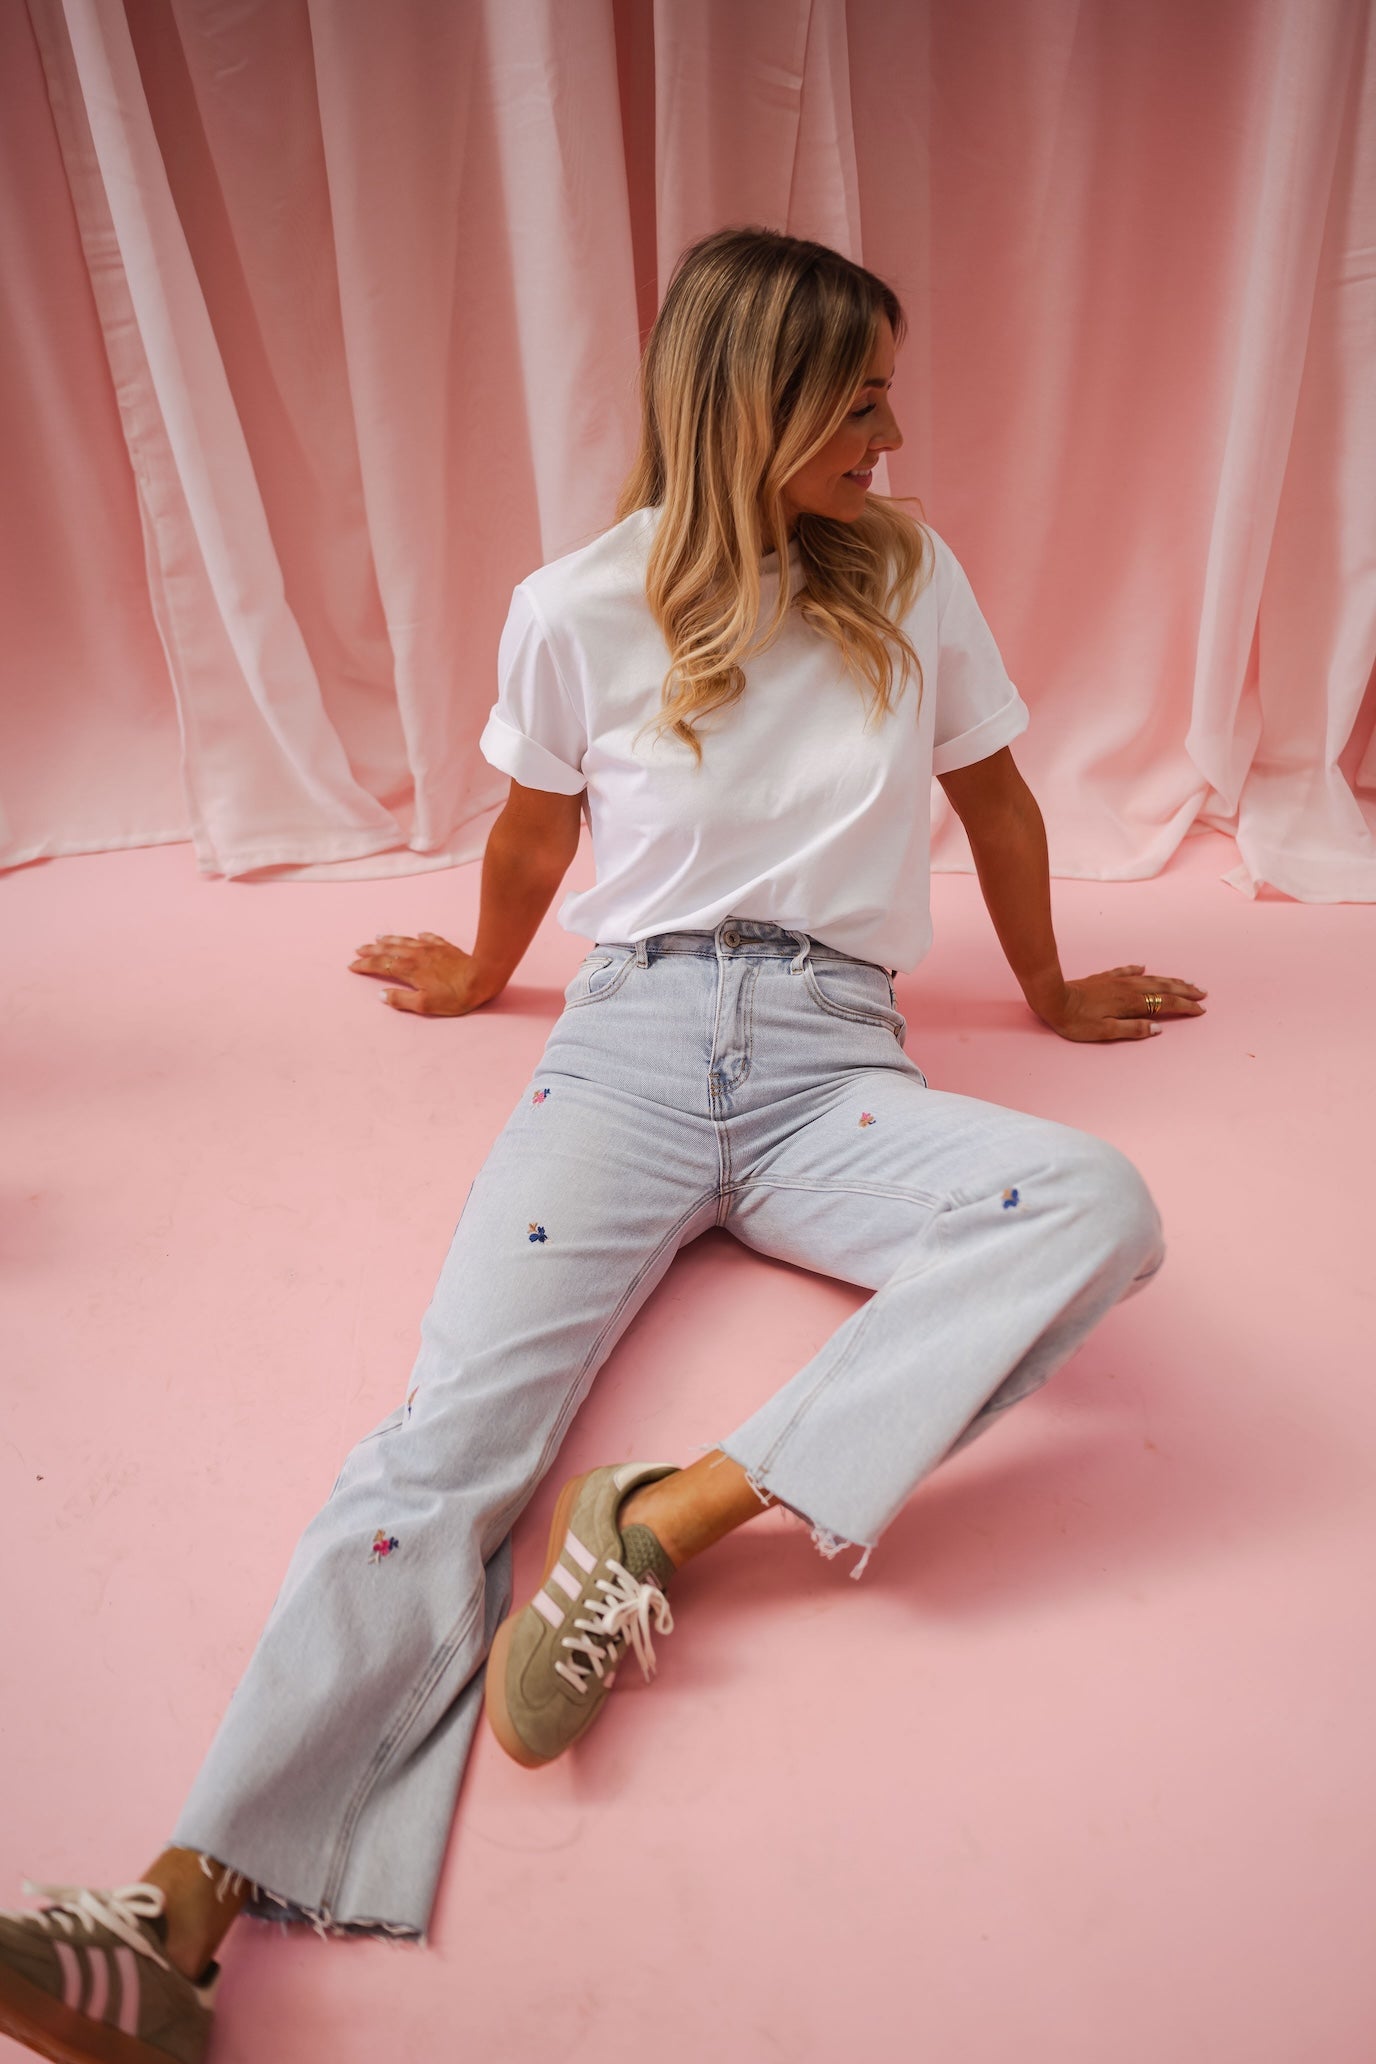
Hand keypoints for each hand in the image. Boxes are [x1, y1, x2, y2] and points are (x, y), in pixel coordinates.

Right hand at [349, 932, 497, 1016]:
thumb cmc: (454, 995)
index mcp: (408, 970)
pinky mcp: (445, 947)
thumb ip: (401, 1000)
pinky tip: (418, 934)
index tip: (352, 965)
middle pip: (389, 950)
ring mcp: (431, 949)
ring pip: (405, 941)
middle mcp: (416, 955)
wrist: (481, 977)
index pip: (381, 965)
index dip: (365, 965)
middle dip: (372, 949)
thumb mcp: (425, 1005)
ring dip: (390, 939)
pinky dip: (420, 936)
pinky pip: (429, 938)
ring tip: (378, 937)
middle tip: (358, 948)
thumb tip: (382, 995)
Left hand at [1032, 965, 1206, 1042]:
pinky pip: (1128, 971)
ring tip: (1185, 981)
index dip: (1184, 1007)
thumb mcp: (1105, 1032)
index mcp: (1131, 1003)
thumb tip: (1157, 1028)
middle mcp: (1129, 988)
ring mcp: (1118, 981)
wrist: (1054, 998)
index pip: (1165, 1004)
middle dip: (1184, 991)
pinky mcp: (1105, 977)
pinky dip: (1139, 970)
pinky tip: (1144, 967)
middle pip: (1163, 988)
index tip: (1200, 1010)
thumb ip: (1132, 1030)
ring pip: (1150, 978)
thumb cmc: (1077, 1021)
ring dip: (1169, 980)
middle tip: (1202, 993)